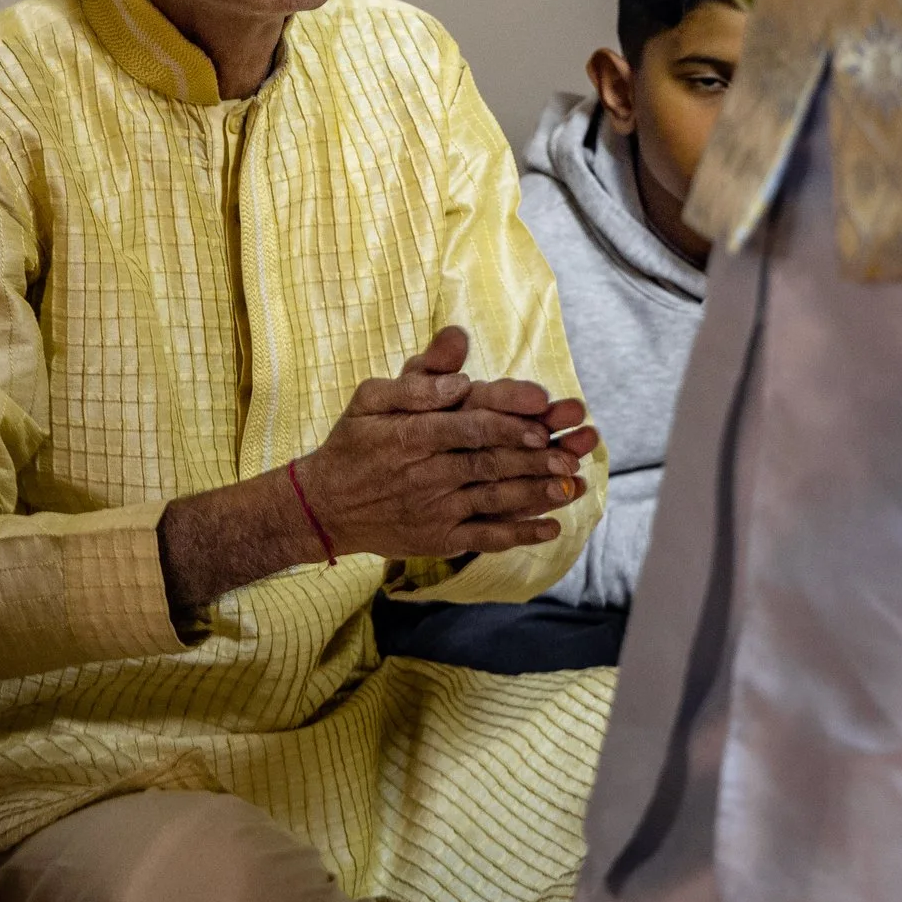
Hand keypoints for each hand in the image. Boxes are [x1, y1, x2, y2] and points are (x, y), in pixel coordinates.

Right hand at [296, 325, 599, 559]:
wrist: (324, 506)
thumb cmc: (353, 443)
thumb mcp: (372, 397)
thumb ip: (418, 377)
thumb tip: (460, 363)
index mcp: (413, 434)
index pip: (471, 423)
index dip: (511, 419)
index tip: (544, 412)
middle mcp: (427, 473)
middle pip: (492, 461)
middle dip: (539, 456)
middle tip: (577, 450)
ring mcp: (435, 509)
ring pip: (495, 498)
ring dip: (539, 492)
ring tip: (576, 484)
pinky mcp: (439, 539)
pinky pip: (485, 537)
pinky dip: (520, 534)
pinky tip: (552, 527)